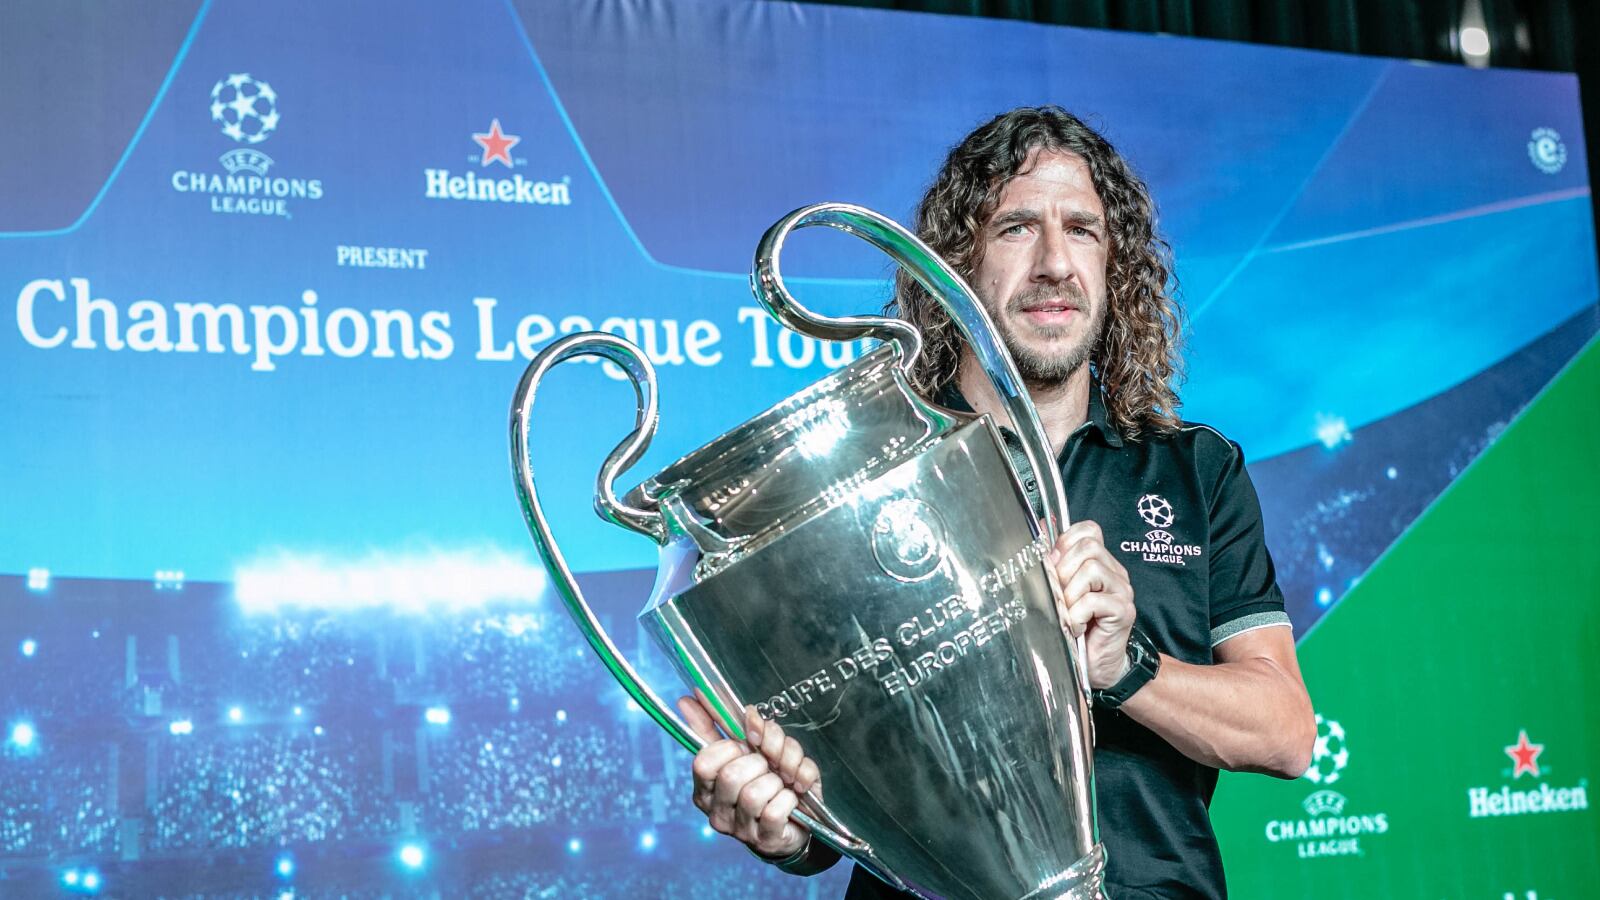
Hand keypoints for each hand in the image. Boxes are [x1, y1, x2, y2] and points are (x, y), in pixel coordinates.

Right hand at [679, 695, 819, 859]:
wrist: (796, 822)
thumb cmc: (767, 781)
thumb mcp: (747, 751)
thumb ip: (721, 726)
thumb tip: (692, 696)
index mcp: (706, 790)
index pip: (703, 762)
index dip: (729, 747)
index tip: (744, 746)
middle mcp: (718, 813)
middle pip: (731, 776)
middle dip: (759, 762)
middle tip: (768, 766)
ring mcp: (741, 831)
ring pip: (754, 794)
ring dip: (777, 781)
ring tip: (781, 783)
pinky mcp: (767, 840)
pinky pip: (777, 811)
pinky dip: (791, 798)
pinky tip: (791, 799)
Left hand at [1048, 520, 1136, 689]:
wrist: (1096, 666)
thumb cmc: (1074, 629)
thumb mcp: (1058, 592)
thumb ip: (1053, 563)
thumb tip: (1040, 528)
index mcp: (1100, 563)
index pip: (1089, 530)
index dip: (1066, 541)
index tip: (1054, 565)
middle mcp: (1115, 573)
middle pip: (1088, 547)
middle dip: (1063, 570)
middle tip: (1060, 596)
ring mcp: (1122, 590)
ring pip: (1091, 569)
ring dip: (1070, 594)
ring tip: (1068, 614)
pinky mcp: (1123, 611)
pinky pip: (1093, 600)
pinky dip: (1076, 615)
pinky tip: (1075, 628)